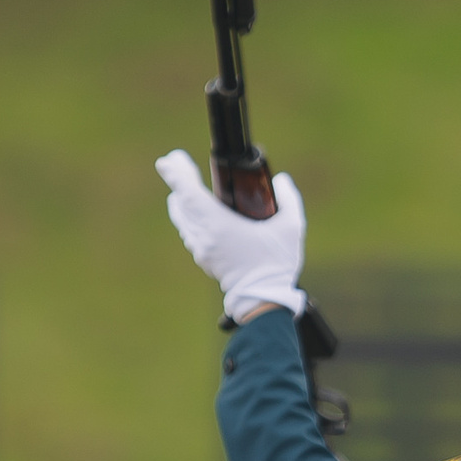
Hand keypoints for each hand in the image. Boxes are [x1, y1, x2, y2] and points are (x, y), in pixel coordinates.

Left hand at [157, 150, 307, 324]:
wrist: (263, 300)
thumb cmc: (277, 263)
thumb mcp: (291, 227)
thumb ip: (288, 199)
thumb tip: (282, 180)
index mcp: (220, 225)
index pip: (190, 194)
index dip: (178, 175)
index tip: (169, 160)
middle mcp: (205, 236)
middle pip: (182, 203)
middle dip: (176, 180)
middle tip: (172, 162)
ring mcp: (202, 250)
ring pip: (183, 219)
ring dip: (180, 200)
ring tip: (180, 187)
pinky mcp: (205, 259)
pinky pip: (189, 232)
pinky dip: (187, 217)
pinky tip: (190, 213)